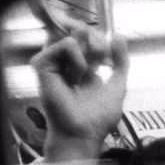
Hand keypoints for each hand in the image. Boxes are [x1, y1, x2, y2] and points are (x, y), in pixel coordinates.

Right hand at [30, 18, 128, 161]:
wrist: (84, 134)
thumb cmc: (98, 118)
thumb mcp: (118, 85)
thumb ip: (121, 62)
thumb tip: (119, 36)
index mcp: (81, 65)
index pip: (88, 37)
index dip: (101, 40)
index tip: (109, 57)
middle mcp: (65, 62)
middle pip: (80, 31)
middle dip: (98, 42)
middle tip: (102, 61)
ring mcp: (53, 62)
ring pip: (73, 35)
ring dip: (89, 52)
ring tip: (88, 74)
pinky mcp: (43, 65)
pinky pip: (65, 45)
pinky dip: (79, 59)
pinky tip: (77, 77)